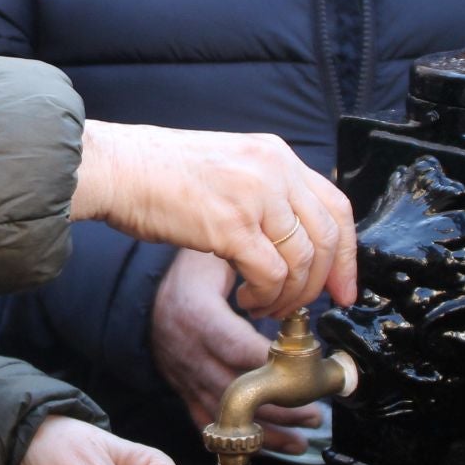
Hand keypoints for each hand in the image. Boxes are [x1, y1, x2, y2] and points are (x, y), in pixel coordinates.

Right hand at [72, 120, 356, 317]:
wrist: (116, 168)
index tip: (344, 288)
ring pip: (302, 262)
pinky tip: (247, 299)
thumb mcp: (230, 169)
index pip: (337, 206)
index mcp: (276, 155)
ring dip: (288, 296)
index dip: (347, 255)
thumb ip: (267, 193)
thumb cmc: (159, 174)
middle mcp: (274, 170)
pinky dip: (265, 297)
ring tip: (264, 305)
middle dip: (324, 284)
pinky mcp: (231, 225)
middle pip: (327, 238)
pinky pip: (271, 275)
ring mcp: (254, 196)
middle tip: (308, 309)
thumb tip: (295, 238)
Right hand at [151, 249, 326, 454]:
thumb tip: (296, 283)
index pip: (238, 347)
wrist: (143, 293)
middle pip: (235, 390)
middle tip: (314, 412)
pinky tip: (266, 446)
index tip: (307, 370)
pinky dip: (238, 437)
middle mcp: (188, 351)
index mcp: (197, 315)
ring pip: (225, 414)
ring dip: (265, 432)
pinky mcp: (183, 391)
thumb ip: (253, 270)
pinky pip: (209, 422)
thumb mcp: (217, 258)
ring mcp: (184, 376)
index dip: (272, 364)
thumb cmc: (191, 272)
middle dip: (278, 408)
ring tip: (301, 440)